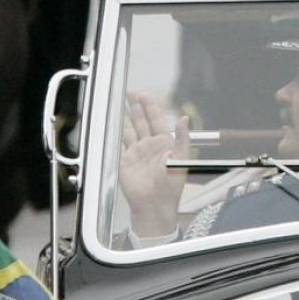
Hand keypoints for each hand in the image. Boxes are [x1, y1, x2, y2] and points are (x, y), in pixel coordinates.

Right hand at [120, 92, 191, 236]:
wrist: (154, 206)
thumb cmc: (171, 187)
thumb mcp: (181, 159)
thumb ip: (183, 138)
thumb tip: (186, 118)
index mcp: (164, 144)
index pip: (156, 119)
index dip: (150, 106)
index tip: (144, 95)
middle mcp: (150, 146)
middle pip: (141, 121)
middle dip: (136, 107)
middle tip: (130, 94)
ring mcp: (137, 153)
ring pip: (130, 130)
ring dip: (126, 117)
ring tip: (121, 104)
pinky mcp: (125, 162)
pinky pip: (119, 144)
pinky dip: (115, 134)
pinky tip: (112, 126)